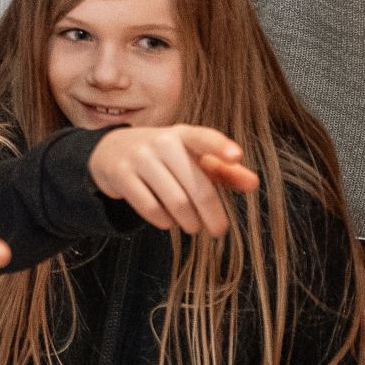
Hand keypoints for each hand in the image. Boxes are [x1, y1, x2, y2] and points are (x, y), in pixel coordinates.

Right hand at [88, 126, 259, 236]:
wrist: (111, 150)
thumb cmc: (164, 158)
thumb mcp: (191, 158)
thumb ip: (223, 170)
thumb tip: (253, 183)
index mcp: (183, 134)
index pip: (204, 137)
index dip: (220, 147)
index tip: (236, 156)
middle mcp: (161, 142)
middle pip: (195, 184)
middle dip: (211, 213)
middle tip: (219, 230)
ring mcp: (139, 157)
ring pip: (174, 200)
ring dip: (189, 221)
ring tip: (193, 226)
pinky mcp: (120, 174)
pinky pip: (150, 206)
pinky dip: (164, 221)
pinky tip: (169, 222)